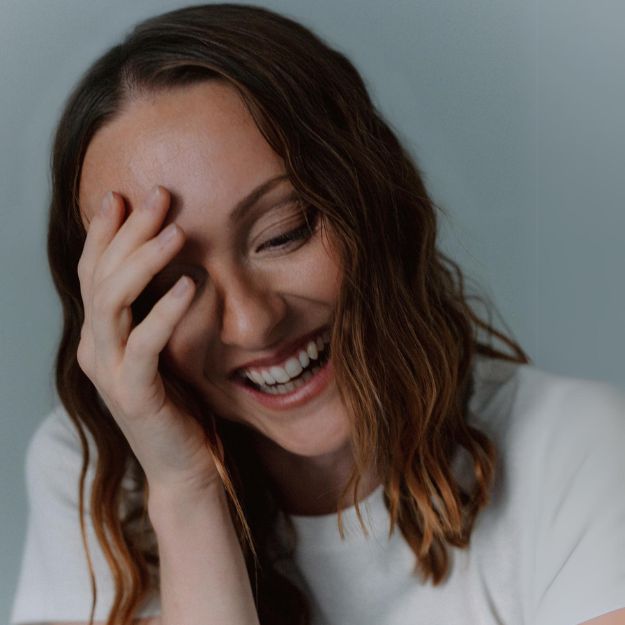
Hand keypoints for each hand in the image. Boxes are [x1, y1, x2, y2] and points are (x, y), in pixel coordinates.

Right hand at [76, 186, 219, 494]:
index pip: (94, 272)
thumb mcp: (162, 349)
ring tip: (175, 230)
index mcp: (99, 336)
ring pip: (112, 303)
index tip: (123, 195)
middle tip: (158, 195)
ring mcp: (109, 373)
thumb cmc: (179, 403)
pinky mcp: (134, 395)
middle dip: (128, 232)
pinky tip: (190, 285)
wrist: (184, 465)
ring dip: (143, 262)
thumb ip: (153, 313)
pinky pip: (144, 344)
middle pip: (100, 277)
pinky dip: (165, 311)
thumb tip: (168, 265)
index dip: (105, 232)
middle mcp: (94, 349)